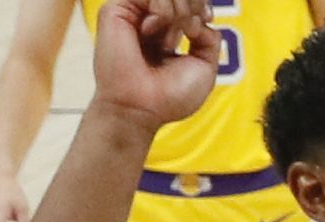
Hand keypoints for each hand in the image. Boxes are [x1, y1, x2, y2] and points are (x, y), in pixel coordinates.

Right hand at [91, 0, 221, 128]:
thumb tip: (201, 17)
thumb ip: (208, 37)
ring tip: (169, 41)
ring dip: (179, 12)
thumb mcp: (204, 66)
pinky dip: (162, 10)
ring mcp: (132, 13)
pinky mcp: (115, 10)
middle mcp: (149, 19)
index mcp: (167, 30)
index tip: (206, 20)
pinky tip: (153, 31)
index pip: (188, 0)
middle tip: (190, 31)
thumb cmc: (171, 95)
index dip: (201, 3)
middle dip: (193, 6)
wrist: (143, 107)